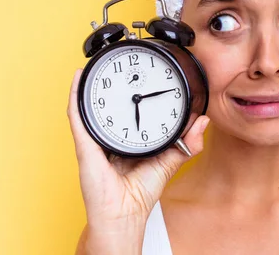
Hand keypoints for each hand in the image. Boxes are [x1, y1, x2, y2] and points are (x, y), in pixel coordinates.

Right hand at [67, 69, 208, 252]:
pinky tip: (78, 79)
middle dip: (114, 83)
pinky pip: (77, 117)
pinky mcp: (85, 145)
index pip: (131, 110)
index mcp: (128, 138)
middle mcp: (110, 136)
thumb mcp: (169, 162)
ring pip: (91, 107)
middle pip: (110, 105)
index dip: (137, 91)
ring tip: (99, 64)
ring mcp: (95, 139)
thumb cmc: (140, 193)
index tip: (148, 74)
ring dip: (92, 84)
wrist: (123, 215)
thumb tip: (202, 122)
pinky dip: (75, 96)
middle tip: (125, 63)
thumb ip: (186, 143)